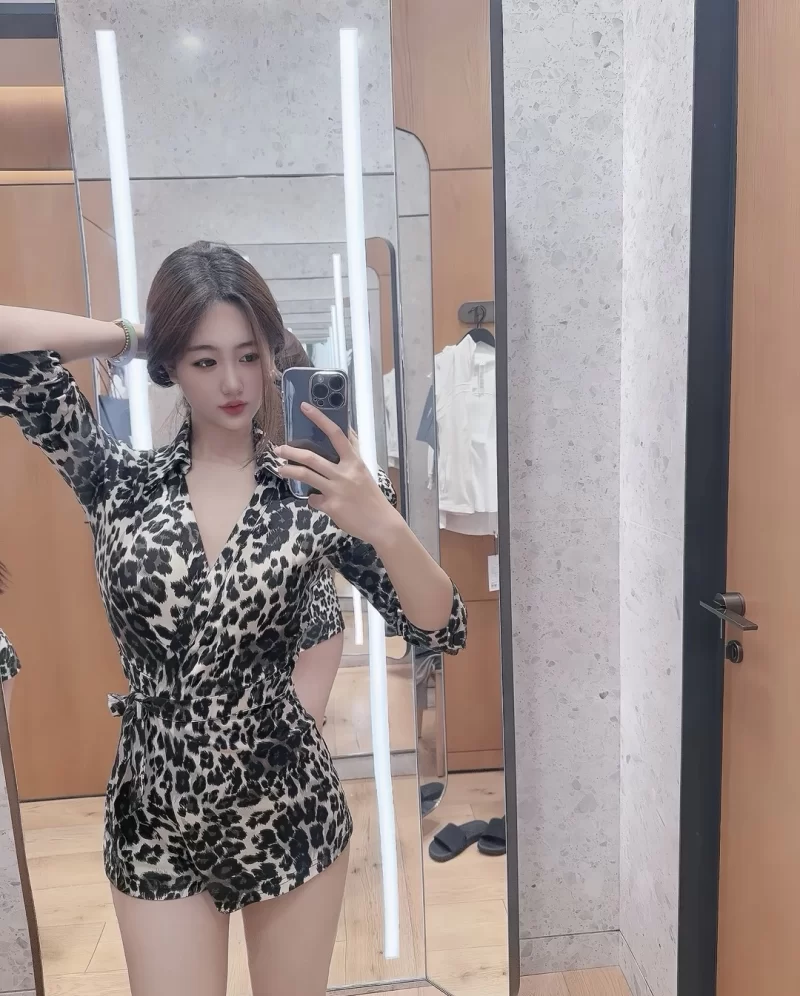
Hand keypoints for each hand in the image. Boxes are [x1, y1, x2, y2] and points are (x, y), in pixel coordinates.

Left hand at [276, 403, 397, 544]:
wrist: (380, 523)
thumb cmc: (371, 496)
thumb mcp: (364, 471)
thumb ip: (354, 452)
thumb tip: (348, 432)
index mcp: (354, 461)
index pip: (336, 434)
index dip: (320, 419)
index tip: (305, 407)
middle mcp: (344, 473)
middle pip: (312, 457)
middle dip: (291, 452)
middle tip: (279, 449)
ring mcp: (336, 490)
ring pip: (306, 475)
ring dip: (289, 471)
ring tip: (280, 469)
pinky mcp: (331, 506)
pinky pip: (313, 499)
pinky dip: (312, 499)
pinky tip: (315, 500)